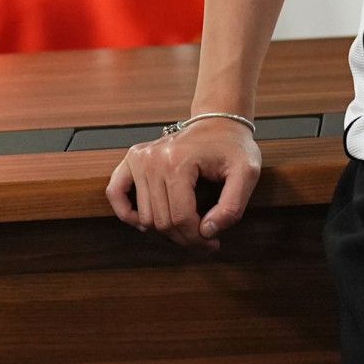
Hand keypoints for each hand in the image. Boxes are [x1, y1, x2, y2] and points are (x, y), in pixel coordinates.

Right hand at [105, 118, 261, 254]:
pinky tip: (147, 222)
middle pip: (161, 222)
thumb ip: (232, 206)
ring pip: (145, 217)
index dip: (198, 238)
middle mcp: (152, 159)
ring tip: (187, 228)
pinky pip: (115, 192)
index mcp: (178, 160)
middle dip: (184, 238)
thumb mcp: (247, 172)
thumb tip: (206, 232)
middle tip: (203, 240)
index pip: (181, 217)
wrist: (219, 121)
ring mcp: (140, 157)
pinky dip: (127, 213)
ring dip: (165, 231)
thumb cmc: (233, 146)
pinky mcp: (133, 158)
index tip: (213, 243)